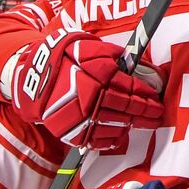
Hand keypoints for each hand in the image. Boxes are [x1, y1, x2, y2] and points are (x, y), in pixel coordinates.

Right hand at [9, 30, 162, 149]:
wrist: (32, 78)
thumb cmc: (64, 58)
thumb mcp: (91, 47)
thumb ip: (117, 57)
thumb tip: (141, 68)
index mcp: (98, 74)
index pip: (132, 89)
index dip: (148, 96)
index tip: (156, 99)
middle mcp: (92, 97)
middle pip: (128, 109)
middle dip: (146, 113)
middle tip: (157, 115)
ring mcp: (82, 117)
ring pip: (116, 126)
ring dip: (132, 125)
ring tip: (142, 123)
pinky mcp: (72, 132)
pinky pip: (98, 140)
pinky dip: (112, 138)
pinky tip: (120, 132)